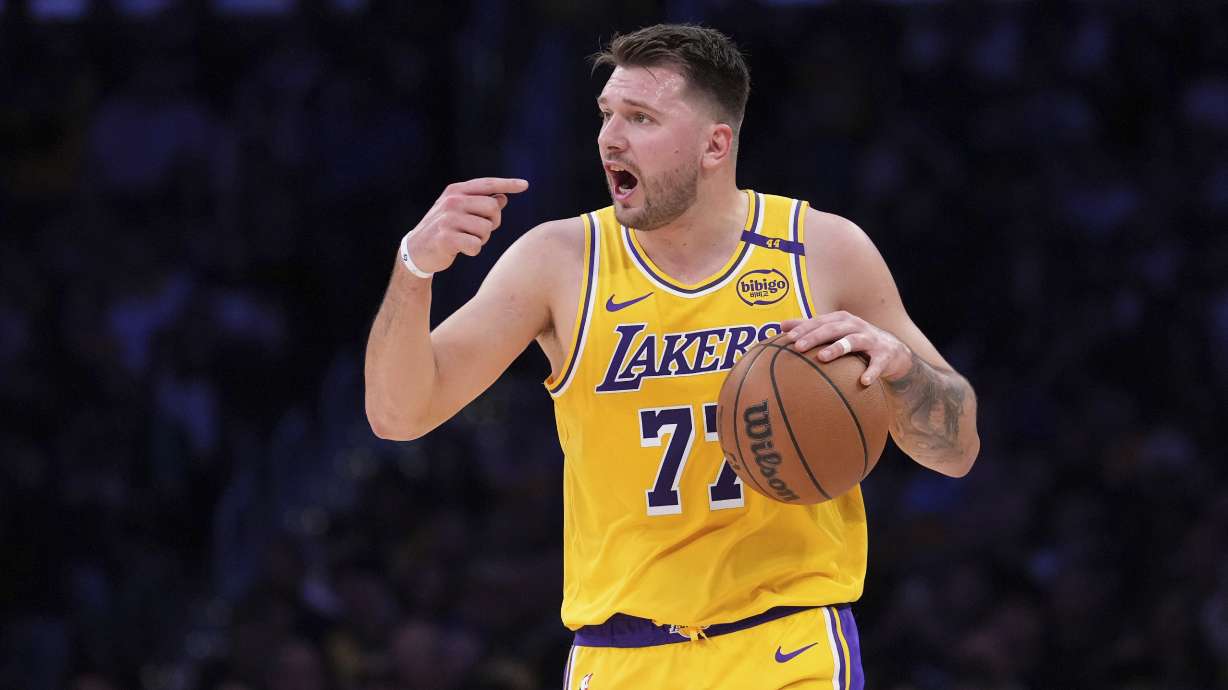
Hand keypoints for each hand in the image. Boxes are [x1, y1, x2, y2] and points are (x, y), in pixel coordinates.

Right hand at [405, 177, 529, 273]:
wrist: (416, 251)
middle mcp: (452, 201)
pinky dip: (473, 250)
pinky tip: (461, 249)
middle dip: (492, 222)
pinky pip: (476, 245)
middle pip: (492, 207)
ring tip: (466, 240)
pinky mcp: (446, 238)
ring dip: (482, 239)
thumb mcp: (460, 213)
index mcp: (455, 191)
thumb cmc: (444, 230)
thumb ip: (480, 204)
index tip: (525, 185)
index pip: (487, 184)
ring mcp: (448, 218)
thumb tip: (503, 197)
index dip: (508, 184)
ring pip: (486, 229)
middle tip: (479, 231)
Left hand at [780, 311, 912, 385]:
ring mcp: (870, 340)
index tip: (787, 337)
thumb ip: (810, 328)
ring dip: (837, 348)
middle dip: (815, 336)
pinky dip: (871, 372)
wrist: (892, 351)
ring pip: (852, 341)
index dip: (803, 328)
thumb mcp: (834, 331)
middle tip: (798, 347)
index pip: (819, 321)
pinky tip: (863, 381)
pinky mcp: (884, 356)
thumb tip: (781, 326)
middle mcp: (855, 326)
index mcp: (841, 320)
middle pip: (832, 329)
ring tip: (822, 358)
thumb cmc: (856, 341)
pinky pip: (877, 364)